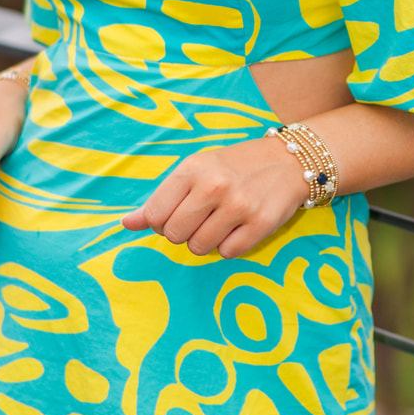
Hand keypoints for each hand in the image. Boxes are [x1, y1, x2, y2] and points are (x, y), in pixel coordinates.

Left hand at [120, 137, 308, 258]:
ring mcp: (238, 205)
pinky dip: (230, 246)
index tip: (178, 214)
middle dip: (183, 234)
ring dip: (207, 241)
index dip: (162, 223)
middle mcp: (213, 185)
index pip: (154, 217)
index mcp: (191, 169)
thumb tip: (125, 224)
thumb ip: (160, 199)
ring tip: (221, 221)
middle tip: (201, 219)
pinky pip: (228, 253)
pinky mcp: (261, 223)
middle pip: (173, 236)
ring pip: (199, 248)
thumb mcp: (194, 172)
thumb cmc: (233, 167)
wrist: (288, 161)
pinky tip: (240, 226)